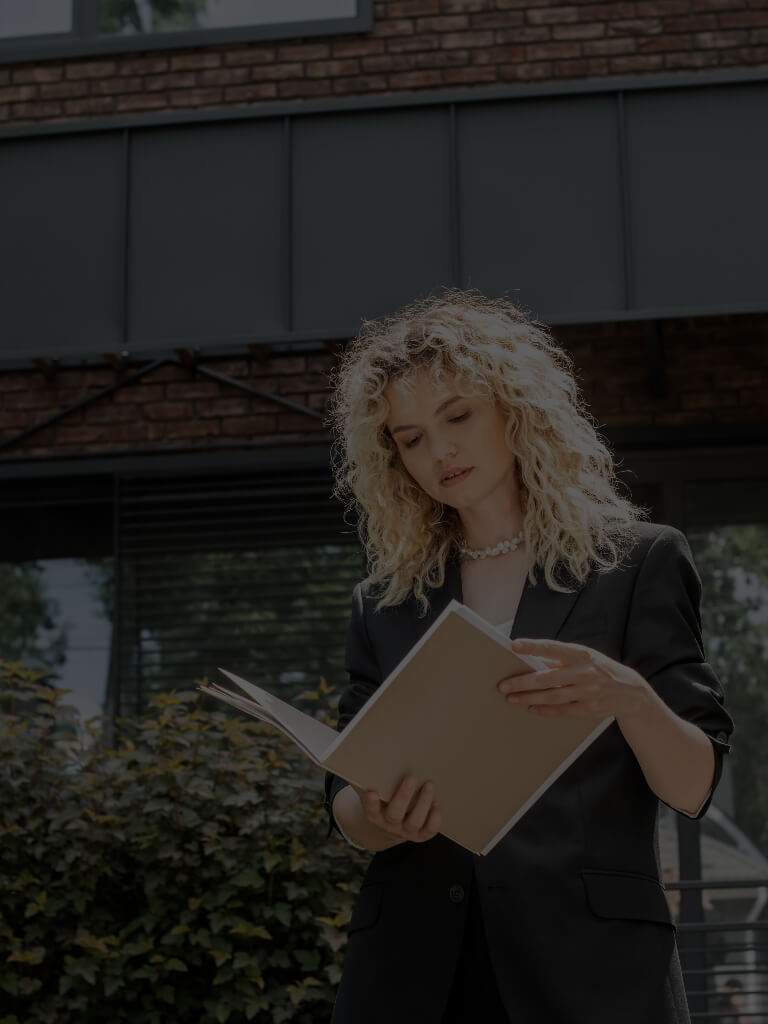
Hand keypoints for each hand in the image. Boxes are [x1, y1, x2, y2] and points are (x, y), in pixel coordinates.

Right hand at [351, 774, 440, 844]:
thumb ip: (365, 777)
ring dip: (423, 803)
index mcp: (374, 814)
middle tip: (411, 777)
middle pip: (394, 814)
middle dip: (403, 795)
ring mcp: (406, 831)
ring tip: (429, 785)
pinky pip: (429, 830)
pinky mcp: (421, 834)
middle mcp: (389, 824)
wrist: (393, 824)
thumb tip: (356, 754)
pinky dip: (435, 819)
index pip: (371, 809)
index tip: (372, 792)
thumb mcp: (373, 789)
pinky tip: (437, 804)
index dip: (371, 802)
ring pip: (414, 821)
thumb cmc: (383, 798)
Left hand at [497, 638, 652, 723]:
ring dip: (529, 698)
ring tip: (512, 698)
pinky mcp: (589, 709)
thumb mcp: (584, 658)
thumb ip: (559, 659)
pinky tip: (531, 708)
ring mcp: (588, 691)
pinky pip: (562, 710)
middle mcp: (584, 672)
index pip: (552, 648)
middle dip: (523, 682)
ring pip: (552, 696)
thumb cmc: (600, 670)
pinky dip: (545, 710)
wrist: (629, 691)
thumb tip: (532, 660)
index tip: (514, 645)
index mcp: (581, 654)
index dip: (533, 646)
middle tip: (503, 685)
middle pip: (547, 677)